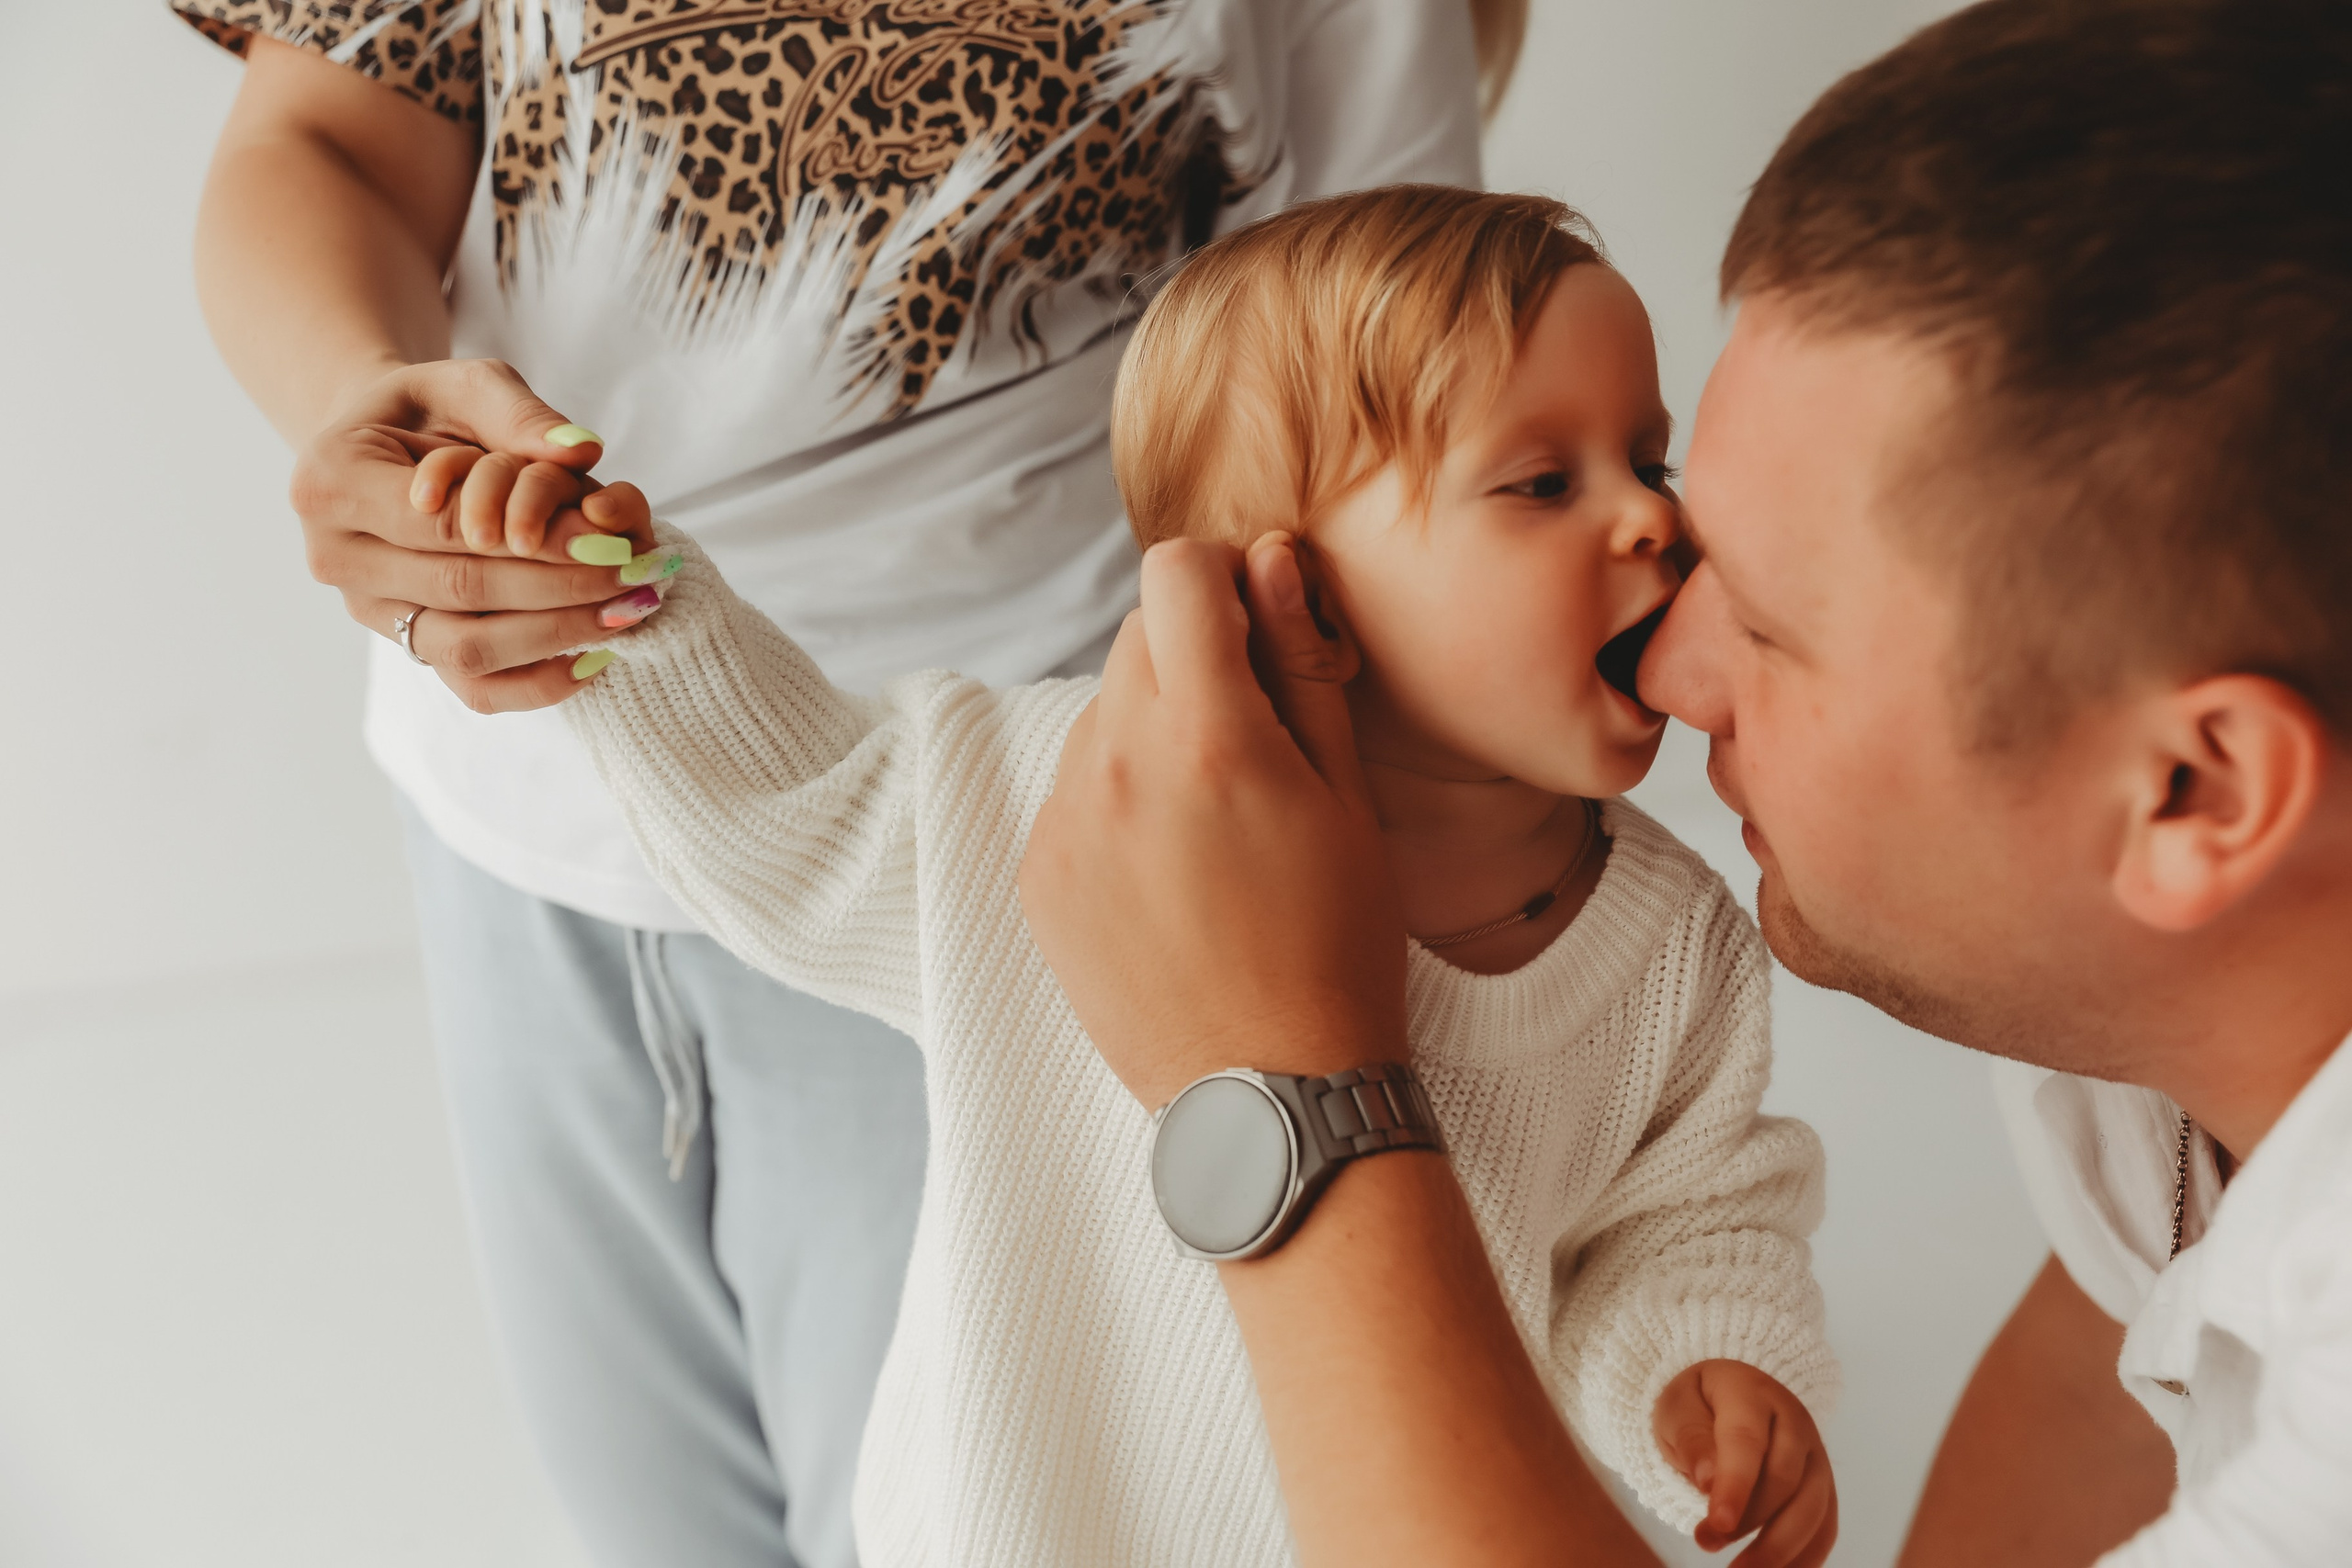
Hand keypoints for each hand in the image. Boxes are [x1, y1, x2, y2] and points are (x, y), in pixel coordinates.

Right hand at [290, 358, 655, 712]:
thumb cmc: (429, 411)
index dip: (532, 537)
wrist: (387, 451)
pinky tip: (598, 658)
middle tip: (635, 577)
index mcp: (329, 483)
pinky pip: (474, 688)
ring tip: (627, 611)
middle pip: (461, 589)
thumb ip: (520, 413)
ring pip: (467, 649)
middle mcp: (336, 559)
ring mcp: (368, 612)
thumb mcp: (466, 383)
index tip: (609, 538)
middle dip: (558, 586)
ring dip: (557, 636)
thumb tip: (581, 452)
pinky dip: (539, 682)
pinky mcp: (405, 646)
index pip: (442, 526)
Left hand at [1019, 531, 1403, 1108]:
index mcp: (1209, 737)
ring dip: (1152, 731)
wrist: (1269, 1089)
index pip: (1177, 574)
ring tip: (1214, 823)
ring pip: (1101, 716)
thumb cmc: (1336, 945)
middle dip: (1193, 657)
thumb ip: (1302, 667)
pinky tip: (1172, 872)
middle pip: (1137, 640)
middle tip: (1252, 737)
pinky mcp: (1038, 876)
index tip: (1254, 622)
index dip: (1223, 579)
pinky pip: (1075, 792)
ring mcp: (1066, 823)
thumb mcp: (1348, 797)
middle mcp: (1118, 766)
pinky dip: (1118, 801)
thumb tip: (1271, 560)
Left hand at [1653, 1360, 1837, 1567]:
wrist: (1728, 1392)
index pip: (1747, 1442)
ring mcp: (1814, 1454)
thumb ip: (1691, 1440)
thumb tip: (1709, 1483)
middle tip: (1706, 1543)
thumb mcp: (1676, 1408)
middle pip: (1785, 1480)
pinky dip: (1804, 1557)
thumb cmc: (1696, 1404)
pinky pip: (1825, 1527)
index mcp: (1751, 1393)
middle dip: (1749, 1522)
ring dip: (1779, 1549)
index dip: (1735, 1486)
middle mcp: (1793, 1421)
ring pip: (1812, 1508)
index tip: (1716, 1525)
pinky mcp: (1823, 1484)